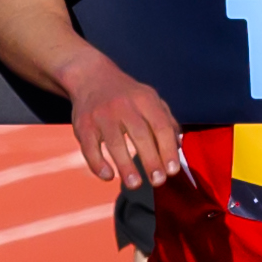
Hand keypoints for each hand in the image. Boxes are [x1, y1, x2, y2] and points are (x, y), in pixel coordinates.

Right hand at [61, 48, 182, 190]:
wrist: (91, 77)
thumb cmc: (127, 95)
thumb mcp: (150, 98)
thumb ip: (166, 120)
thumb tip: (178, 147)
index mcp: (144, 99)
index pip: (161, 126)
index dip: (168, 150)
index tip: (172, 171)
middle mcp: (123, 105)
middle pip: (140, 135)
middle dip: (151, 160)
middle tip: (158, 182)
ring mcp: (101, 115)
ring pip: (115, 142)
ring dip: (126, 165)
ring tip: (135, 184)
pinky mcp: (82, 125)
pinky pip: (90, 147)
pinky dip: (98, 164)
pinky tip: (108, 176)